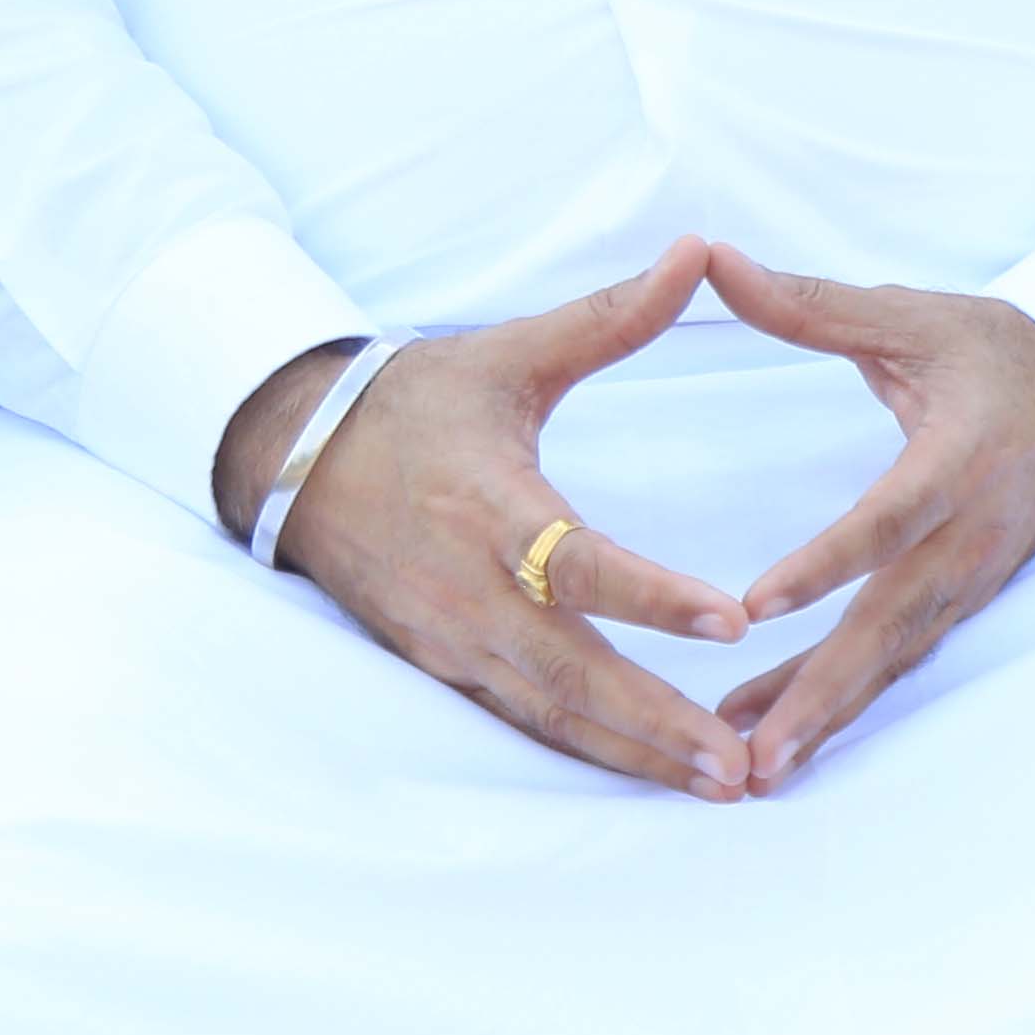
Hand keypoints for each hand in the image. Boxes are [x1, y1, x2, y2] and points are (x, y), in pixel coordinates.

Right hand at [225, 239, 762, 800]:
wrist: (296, 457)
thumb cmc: (417, 403)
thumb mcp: (511, 355)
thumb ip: (611, 318)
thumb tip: (699, 251)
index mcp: (492, 509)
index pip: (581, 564)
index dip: (653, 598)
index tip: (733, 621)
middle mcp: (472, 590)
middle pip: (571, 672)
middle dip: (656, 723)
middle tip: (738, 762)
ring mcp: (455, 639)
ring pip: (550, 713)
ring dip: (632, 753)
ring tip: (720, 783)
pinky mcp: (445, 664)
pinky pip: (522, 720)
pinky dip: (587, 750)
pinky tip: (650, 774)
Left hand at [699, 242, 1034, 790]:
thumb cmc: (992, 350)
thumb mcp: (908, 316)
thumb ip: (807, 303)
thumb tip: (710, 256)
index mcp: (957, 456)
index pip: (887, 519)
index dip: (825, 564)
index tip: (754, 606)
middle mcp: (969, 532)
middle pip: (891, 623)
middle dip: (821, 690)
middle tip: (754, 752)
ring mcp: (972, 576)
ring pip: (894, 658)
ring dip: (826, 712)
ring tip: (755, 768)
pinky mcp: (963, 598)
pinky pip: (898, 658)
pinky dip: (841, 697)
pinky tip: (775, 730)